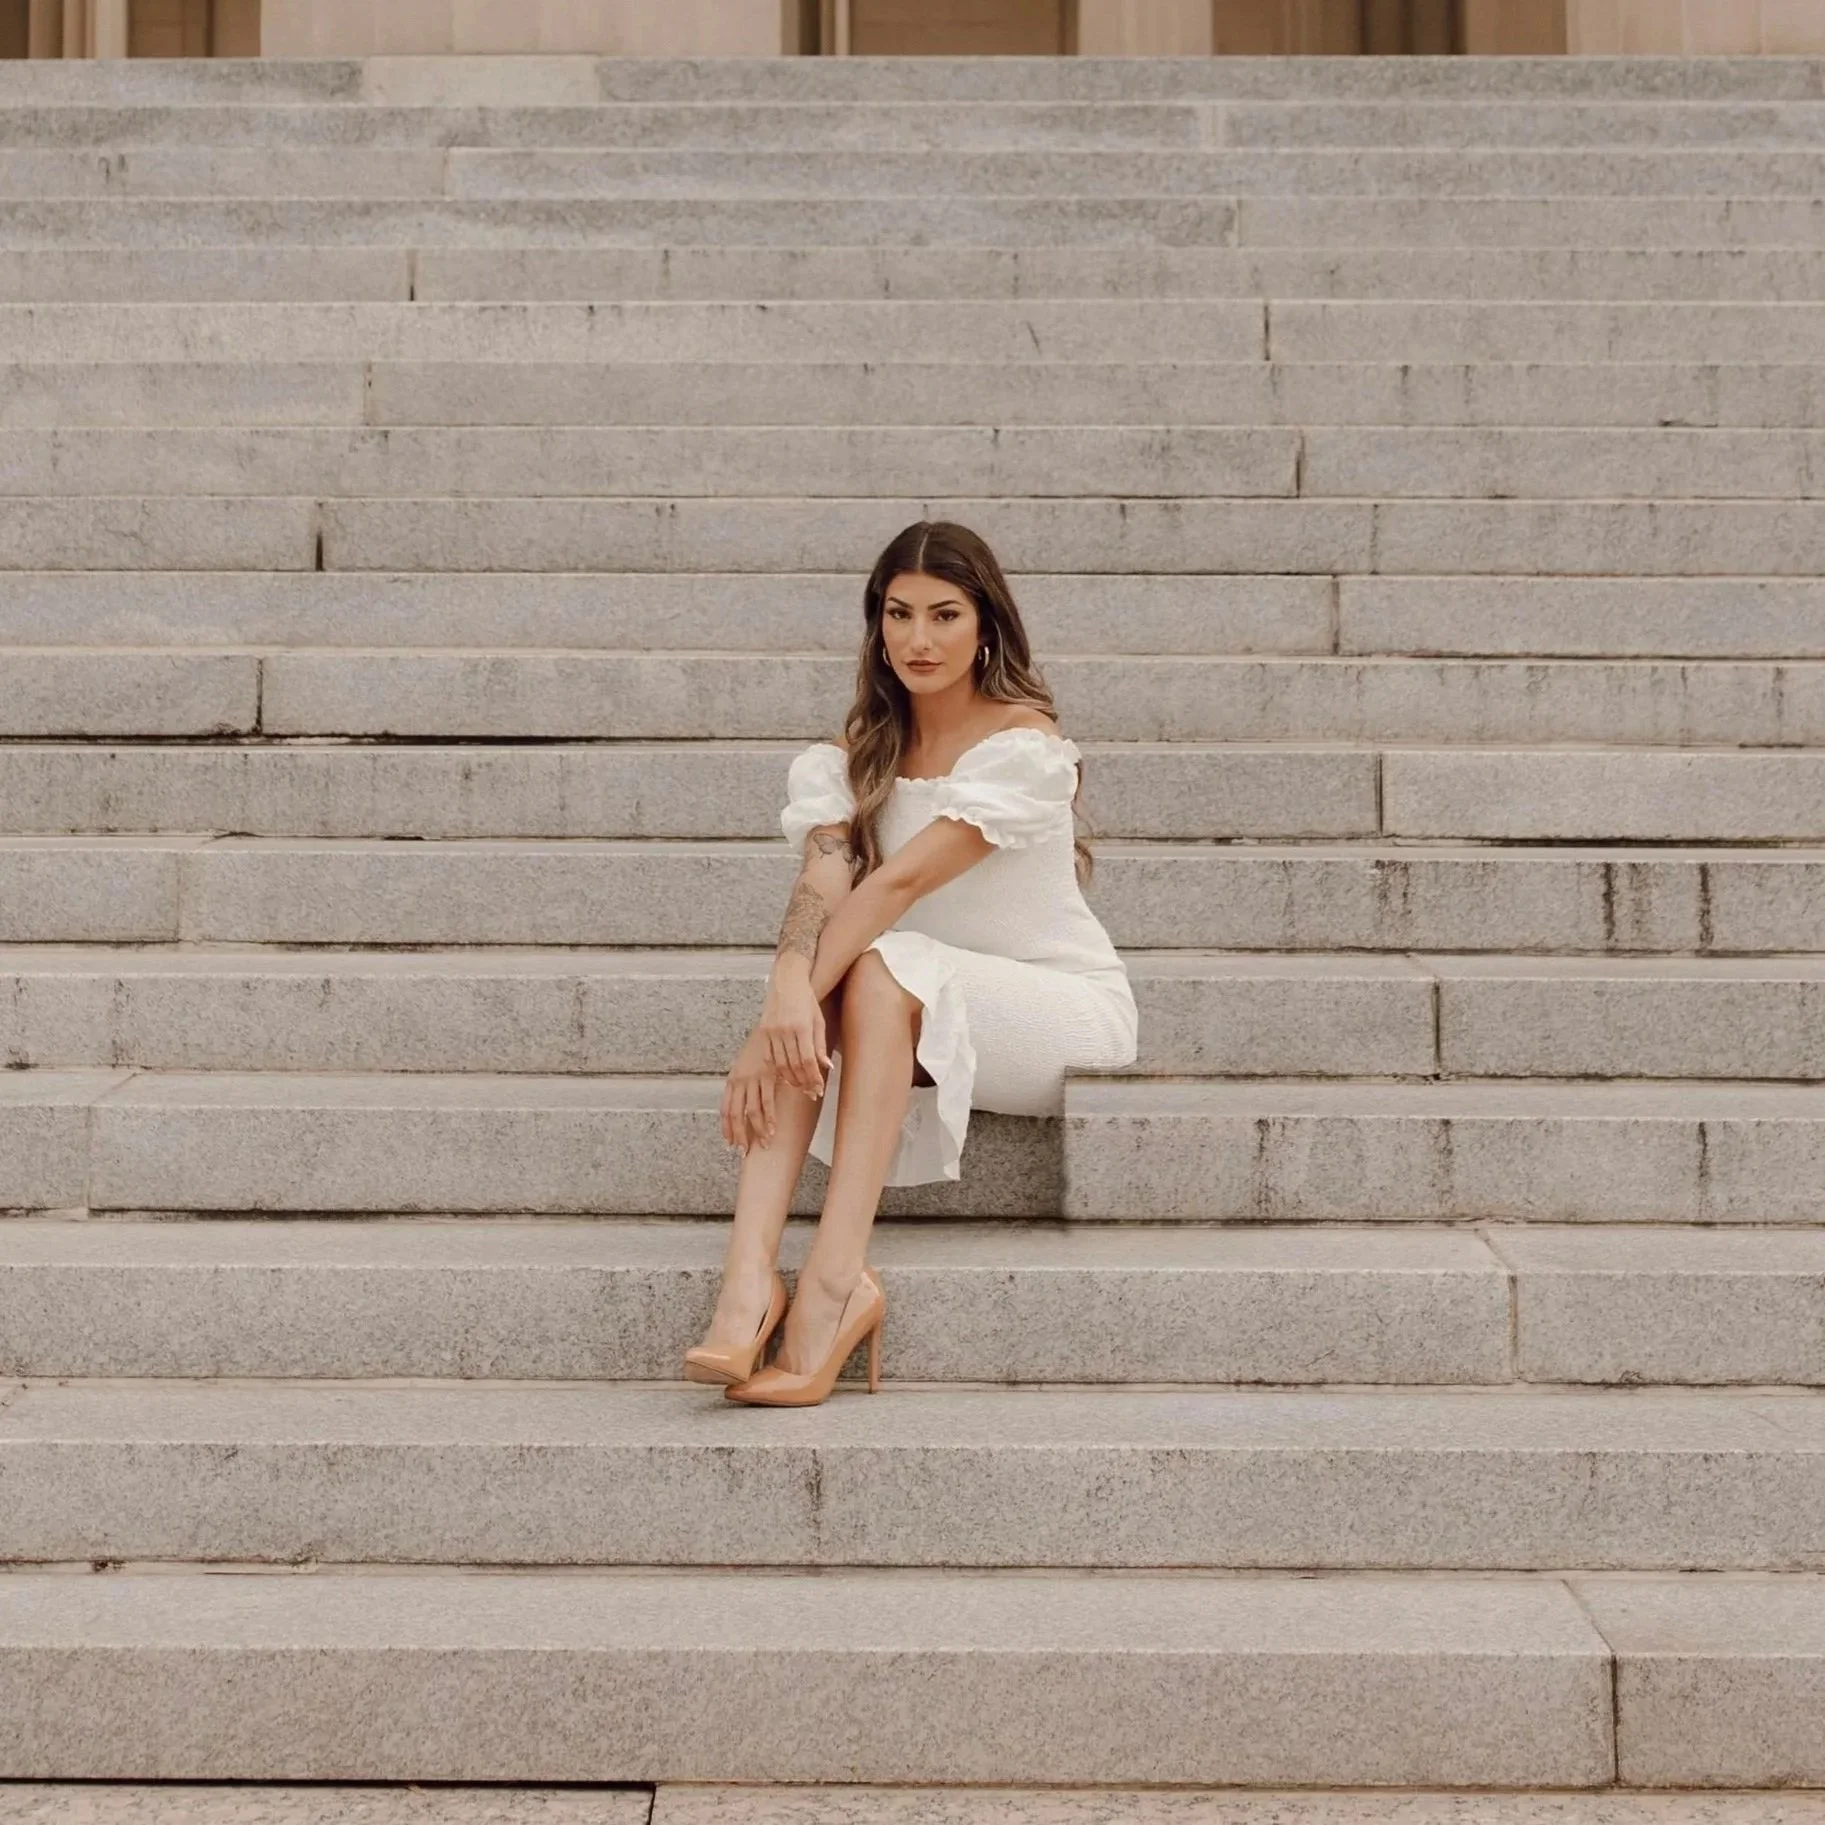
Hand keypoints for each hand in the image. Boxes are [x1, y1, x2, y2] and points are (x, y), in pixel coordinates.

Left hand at [721, 1027, 778, 1155]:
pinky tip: (772, 1129)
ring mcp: (752, 1078)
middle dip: (739, 1135)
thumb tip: (745, 1101)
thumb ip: (746, 1083)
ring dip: (757, 1131)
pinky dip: (770, 1118)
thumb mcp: (747, 1065)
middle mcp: (738, 1080)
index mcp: (732, 1080)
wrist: (771, 1026)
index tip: (729, 1142)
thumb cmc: (761, 1047)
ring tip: (763, 1144)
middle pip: (735, 1115)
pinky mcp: (767, 1075)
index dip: (727, 1128)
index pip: (725, 1110)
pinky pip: (767, 1102)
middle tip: (743, 1152)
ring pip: (751, 1112)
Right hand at [756, 963, 831, 1099]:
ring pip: (780, 1064)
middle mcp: (785, 1030)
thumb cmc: (807, 1001)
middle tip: (811, 1093)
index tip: (819, 1089)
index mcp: (802, 1027)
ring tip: (800, 1087)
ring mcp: (771, 1031)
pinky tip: (785, 1076)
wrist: (787, 980)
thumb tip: (827, 1067)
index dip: (814, 1078)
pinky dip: (777, 1069)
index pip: (808, 1061)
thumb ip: (821, 1045)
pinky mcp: (762, 1031)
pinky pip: (769, 1057)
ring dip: (791, 1079)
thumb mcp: (819, 1021)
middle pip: (794, 1065)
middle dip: (804, 1082)